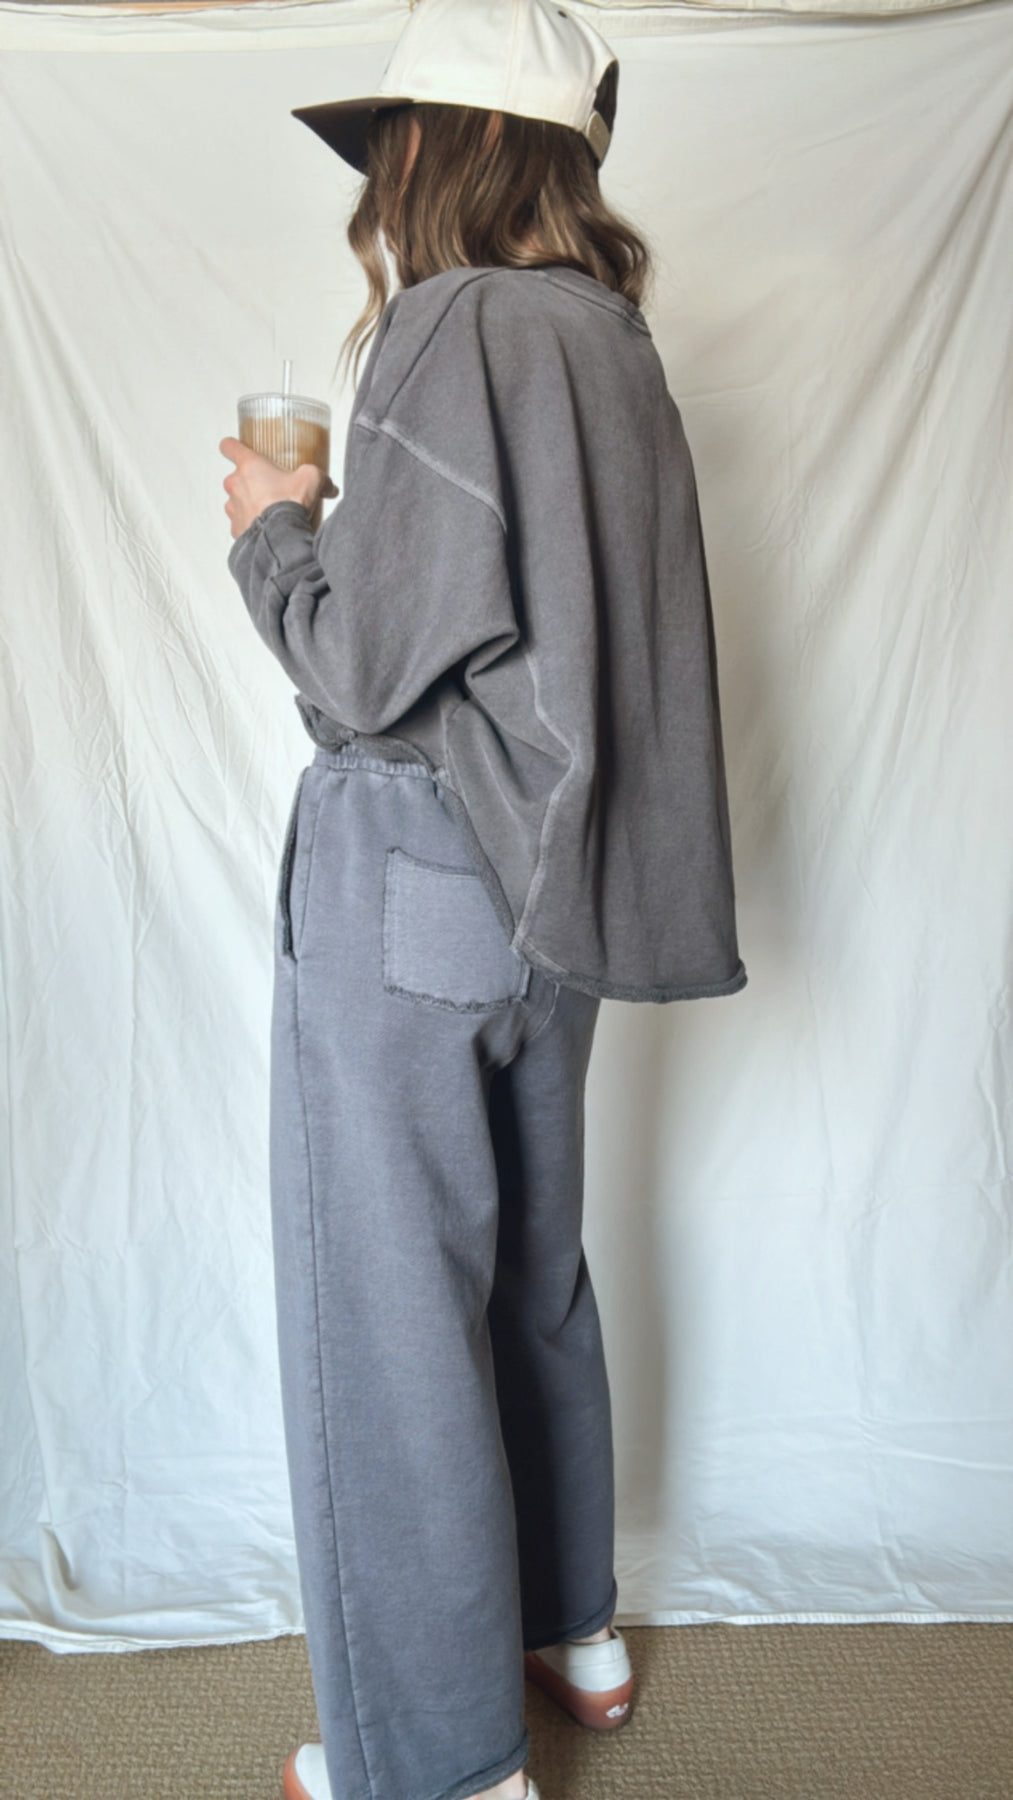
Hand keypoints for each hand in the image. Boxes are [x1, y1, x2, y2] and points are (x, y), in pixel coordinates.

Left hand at [220, 436, 338, 538]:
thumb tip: (329, 487)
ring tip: (269, 512)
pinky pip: (241, 524)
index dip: (232, 446)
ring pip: (236, 502)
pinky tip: (266, 529)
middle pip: (235, 477)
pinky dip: (250, 526)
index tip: (235, 449)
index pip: (229, 446)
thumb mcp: (311, 480)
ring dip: (249, 505)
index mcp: (249, 465)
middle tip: (269, 489)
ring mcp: (233, 508)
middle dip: (249, 483)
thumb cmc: (289, 504)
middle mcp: (235, 484)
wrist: (281, 537)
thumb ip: (319, 478)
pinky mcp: (235, 529)